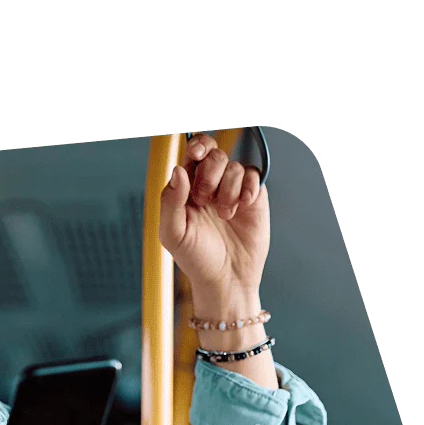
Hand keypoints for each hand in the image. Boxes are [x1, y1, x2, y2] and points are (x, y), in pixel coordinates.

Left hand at [159, 132, 270, 312]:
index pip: (191, 155)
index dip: (195, 146)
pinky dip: (247, 187)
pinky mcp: (253, 196)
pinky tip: (242, 206)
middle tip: (205, 199)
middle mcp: (209, 185)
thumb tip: (178, 169)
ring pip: (233, 165)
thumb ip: (170, 201)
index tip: (196, 154)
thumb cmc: (196, 258)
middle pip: (213, 154)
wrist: (226, 278)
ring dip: (227, 189)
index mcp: (186, 190)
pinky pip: (253, 175)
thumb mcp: (173, 233)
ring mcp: (232, 189)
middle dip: (209, 172)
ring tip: (224, 215)